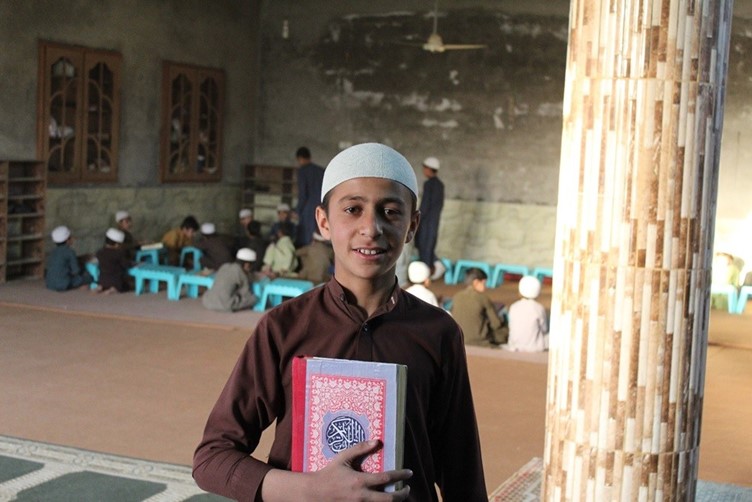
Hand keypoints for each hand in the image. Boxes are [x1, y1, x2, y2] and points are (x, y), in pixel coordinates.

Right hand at [260, 440, 411, 501]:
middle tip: (408, 489)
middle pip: (389, 499)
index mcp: (360, 481)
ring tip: (400, 496)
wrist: (314, 493)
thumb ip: (360, 448)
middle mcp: (362, 496)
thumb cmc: (329, 473)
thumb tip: (376, 441)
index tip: (409, 472)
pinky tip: (385, 500)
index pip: (386, 478)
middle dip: (402, 494)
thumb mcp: (343, 458)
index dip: (401, 475)